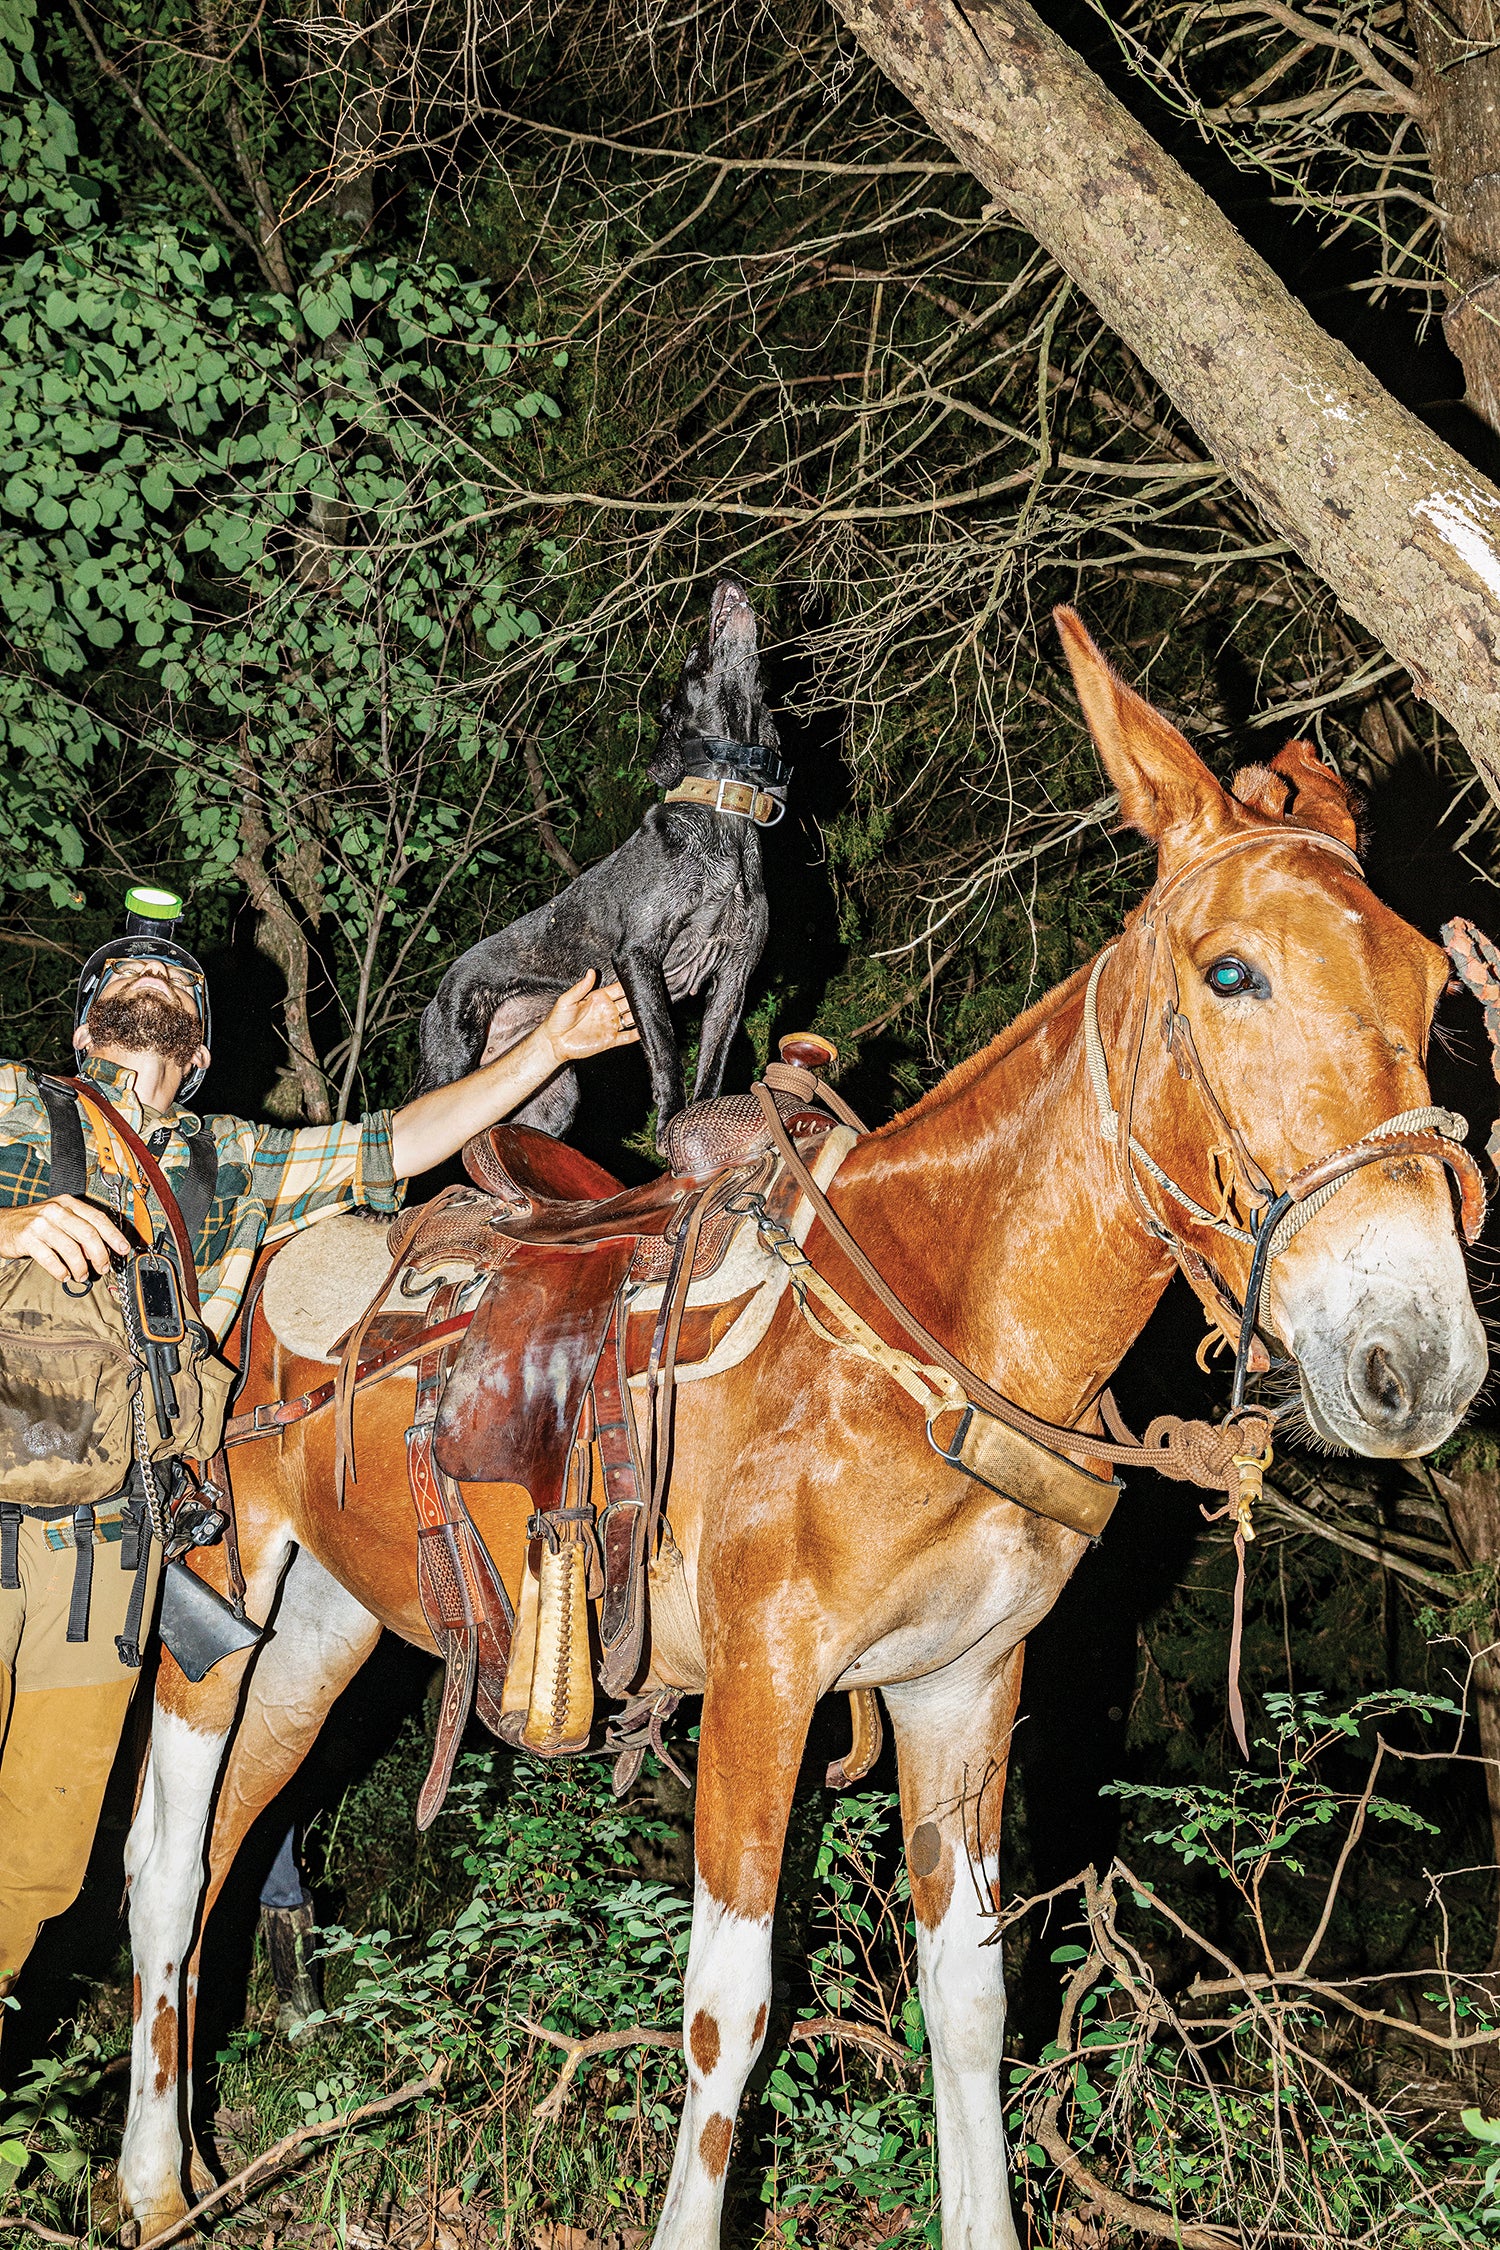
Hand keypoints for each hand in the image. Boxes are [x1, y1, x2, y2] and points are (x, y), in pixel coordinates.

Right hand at [0, 1194, 130, 1283]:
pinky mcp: (28, 1239)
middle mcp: (56, 1211)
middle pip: (88, 1234)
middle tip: (103, 1268)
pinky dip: (61, 1271)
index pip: (98, 1218)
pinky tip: (64, 1276)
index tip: (123, 1249)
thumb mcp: (58, 1217)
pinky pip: (51, 1259)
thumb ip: (79, 1229)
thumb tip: (102, 1250)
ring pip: (71, 1249)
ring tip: (81, 1276)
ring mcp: (41, 1224)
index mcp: (68, 1203)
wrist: (1, 1224)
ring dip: (81, 1267)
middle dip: (100, 1255)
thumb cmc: (34, 1223)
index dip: (113, 1235)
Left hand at [540, 971, 639, 1065]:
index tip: (638, 980)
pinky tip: (645, 1030)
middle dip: (639, 999)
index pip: (618, 989)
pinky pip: (628, 1037)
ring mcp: (610, 1025)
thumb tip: (590, 972)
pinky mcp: (610, 1040)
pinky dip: (638, 1034)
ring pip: (631, 1018)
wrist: (554, 1042)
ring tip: (650, 1010)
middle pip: (628, 1002)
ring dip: (640, 1015)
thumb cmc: (557, 1020)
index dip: (629, 985)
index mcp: (598, 998)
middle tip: (649, 995)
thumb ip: (581, 987)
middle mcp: (607, 1011)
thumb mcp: (567, 1000)